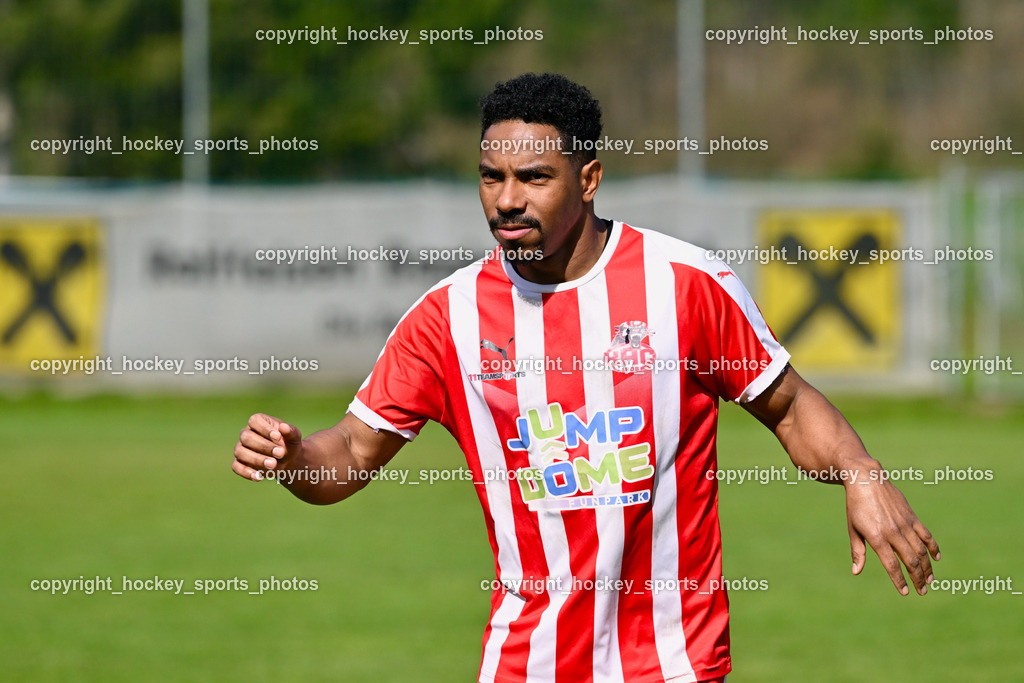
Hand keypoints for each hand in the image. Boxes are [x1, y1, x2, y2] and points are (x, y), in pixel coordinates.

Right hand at [232, 413, 303, 481]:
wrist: (287, 460)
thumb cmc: (289, 444)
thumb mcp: (294, 438)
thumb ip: (291, 432)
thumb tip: (283, 427)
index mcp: (259, 422)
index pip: (254, 420)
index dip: (264, 429)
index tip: (278, 437)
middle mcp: (246, 433)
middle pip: (246, 437)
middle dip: (264, 446)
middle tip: (280, 453)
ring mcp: (241, 448)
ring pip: (240, 452)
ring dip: (256, 459)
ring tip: (273, 465)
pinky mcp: (239, 463)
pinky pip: (236, 467)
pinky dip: (246, 472)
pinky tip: (259, 477)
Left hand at [845, 477, 939, 594]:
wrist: (866, 479)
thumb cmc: (856, 506)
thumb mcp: (853, 529)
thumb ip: (857, 551)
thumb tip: (856, 572)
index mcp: (877, 537)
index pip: (892, 565)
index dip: (899, 581)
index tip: (905, 592)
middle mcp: (893, 532)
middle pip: (910, 560)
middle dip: (917, 579)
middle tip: (922, 591)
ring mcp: (905, 524)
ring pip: (921, 550)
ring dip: (927, 567)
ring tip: (930, 580)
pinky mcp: (912, 516)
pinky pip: (926, 535)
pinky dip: (933, 547)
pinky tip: (936, 558)